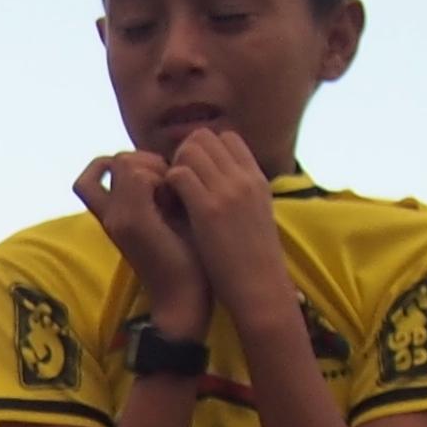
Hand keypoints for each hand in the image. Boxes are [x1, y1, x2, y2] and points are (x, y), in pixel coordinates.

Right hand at [72, 148, 207, 334]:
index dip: (130, 160)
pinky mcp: (132, 221)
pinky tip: (177, 199)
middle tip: (172, 185)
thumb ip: (161, 191)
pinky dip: (161, 177)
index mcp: (114, 215)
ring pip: (125, 161)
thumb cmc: (186, 260)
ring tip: (175, 194)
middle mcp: (109, 215)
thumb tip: (174, 161)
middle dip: (147, 159)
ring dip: (155, 167)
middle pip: (115, 159)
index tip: (160, 179)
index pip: (99, 170)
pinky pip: (138, 175)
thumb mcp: (169, 217)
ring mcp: (117, 217)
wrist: (184, 299)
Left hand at [158, 124, 292, 326]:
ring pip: (189, 151)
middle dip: (183, 155)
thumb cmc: (254, 261)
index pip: (227, 138)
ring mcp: (227, 191)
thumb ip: (242, 192)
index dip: (204, 151)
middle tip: (176, 184)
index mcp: (257, 178)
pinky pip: (178, 175)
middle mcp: (244, 177)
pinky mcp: (208, 210)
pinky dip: (166, 185)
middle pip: (205, 138)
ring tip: (170, 195)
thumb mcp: (257, 215)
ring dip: (172, 168)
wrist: (261, 288)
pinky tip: (167, 206)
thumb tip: (222, 181)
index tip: (194, 175)